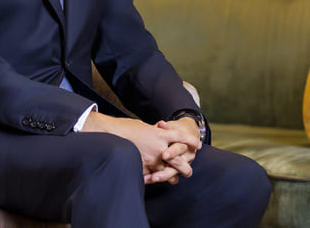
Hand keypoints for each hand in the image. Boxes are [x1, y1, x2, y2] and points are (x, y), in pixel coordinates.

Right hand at [81, 112, 199, 183]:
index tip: (198, 145)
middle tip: (189, 171)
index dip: (190, 141)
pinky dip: (156, 179)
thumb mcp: (144, 126)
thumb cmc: (126, 127)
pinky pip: (152, 176)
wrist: (111, 133)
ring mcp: (151, 158)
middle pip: (178, 159)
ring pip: (167, 171)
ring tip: (175, 180)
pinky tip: (157, 182)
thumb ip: (154, 131)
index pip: (181, 137)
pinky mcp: (142, 166)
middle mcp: (159, 146)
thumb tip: (160, 130)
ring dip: (172, 176)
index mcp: (160, 133)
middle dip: (185, 166)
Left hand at [146, 118, 201, 184]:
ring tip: (150, 179)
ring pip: (174, 174)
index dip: (173, 152)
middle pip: (178, 165)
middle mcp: (186, 156)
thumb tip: (161, 124)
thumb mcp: (172, 127)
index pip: (180, 148)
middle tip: (155, 175)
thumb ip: (165, 127)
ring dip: (161, 177)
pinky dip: (159, 178)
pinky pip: (170, 178)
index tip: (164, 156)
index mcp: (185, 143)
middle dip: (166, 171)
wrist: (188, 136)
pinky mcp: (177, 171)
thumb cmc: (176, 130)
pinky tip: (149, 180)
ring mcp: (183, 165)